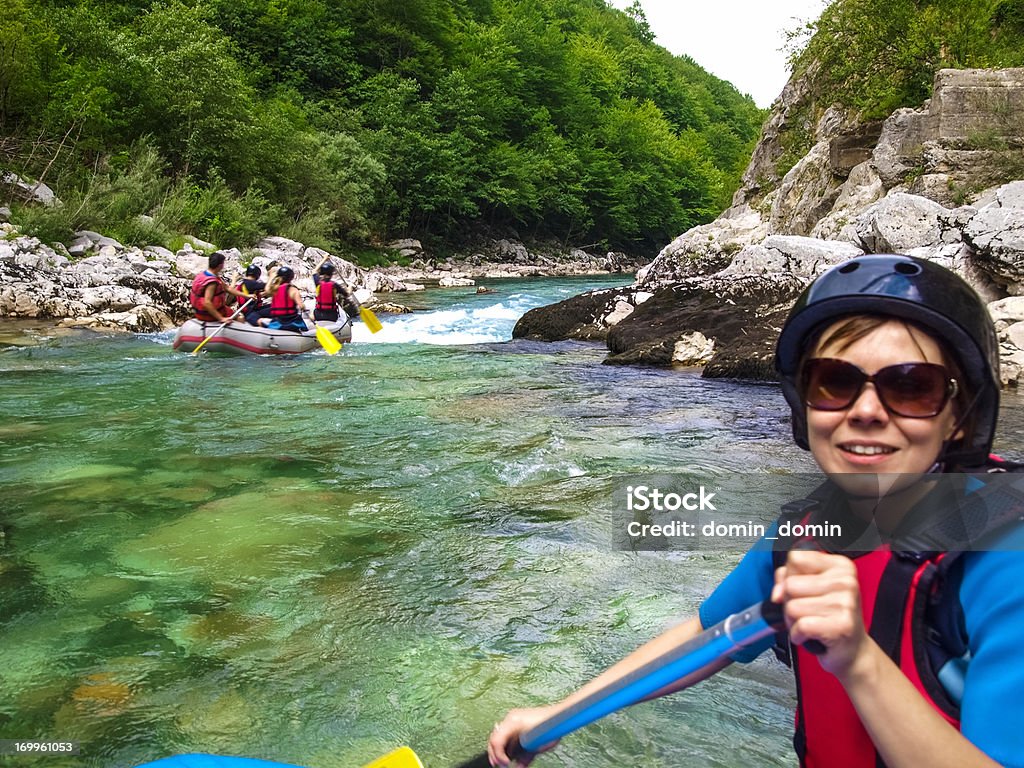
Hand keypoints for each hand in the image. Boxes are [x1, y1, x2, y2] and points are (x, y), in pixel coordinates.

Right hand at [487, 705, 558, 766]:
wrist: (559, 716)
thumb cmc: (552, 727)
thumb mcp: (537, 746)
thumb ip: (525, 758)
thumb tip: (518, 767)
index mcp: (513, 722)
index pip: (496, 740)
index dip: (498, 755)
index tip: (506, 764)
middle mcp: (511, 718)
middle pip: (494, 738)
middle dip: (495, 754)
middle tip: (499, 765)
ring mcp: (513, 718)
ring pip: (498, 735)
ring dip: (499, 750)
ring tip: (504, 761)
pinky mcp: (516, 720)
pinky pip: (505, 733)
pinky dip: (505, 745)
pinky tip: (510, 753)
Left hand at [771, 549, 870, 678]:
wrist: (854, 651)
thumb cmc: (830, 618)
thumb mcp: (811, 589)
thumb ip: (788, 577)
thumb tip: (777, 591)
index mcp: (840, 566)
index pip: (796, 557)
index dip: (788, 576)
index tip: (798, 590)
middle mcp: (846, 581)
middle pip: (790, 584)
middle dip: (789, 602)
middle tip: (806, 612)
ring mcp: (845, 603)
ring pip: (792, 606)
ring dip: (793, 621)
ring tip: (810, 624)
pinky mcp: (841, 625)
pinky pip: (800, 626)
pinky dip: (798, 635)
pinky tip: (810, 636)